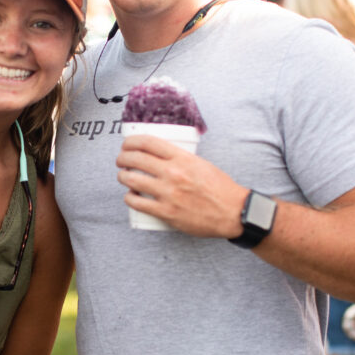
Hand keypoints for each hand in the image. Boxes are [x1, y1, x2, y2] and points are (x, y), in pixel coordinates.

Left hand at [117, 133, 247, 237]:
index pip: (148, 142)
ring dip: (122, 177)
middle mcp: (173, 173)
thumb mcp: (201, 164)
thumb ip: (181, 158)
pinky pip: (137, 203)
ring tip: (124, 177)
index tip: (127, 144)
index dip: (131, 141)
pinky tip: (130, 196)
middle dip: (122, 158)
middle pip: (135, 159)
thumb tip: (161, 155)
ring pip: (131, 180)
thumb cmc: (219, 188)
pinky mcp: (166, 212)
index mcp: (182, 158)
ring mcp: (168, 193)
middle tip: (121, 161)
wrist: (233, 212)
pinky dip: (129, 198)